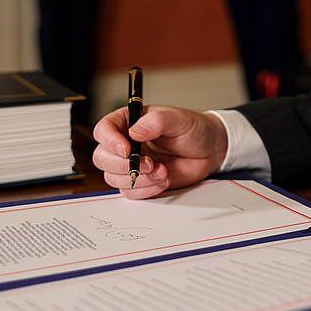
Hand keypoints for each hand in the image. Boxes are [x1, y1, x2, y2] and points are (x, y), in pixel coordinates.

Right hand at [91, 105, 227, 199]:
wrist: (209, 151)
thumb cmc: (193, 129)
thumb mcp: (179, 119)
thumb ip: (157, 121)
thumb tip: (135, 131)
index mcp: (129, 122)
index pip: (104, 129)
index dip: (110, 141)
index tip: (126, 150)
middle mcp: (125, 143)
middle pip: (102, 157)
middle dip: (123, 165)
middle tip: (149, 164)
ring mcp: (131, 164)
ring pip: (113, 177)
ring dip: (139, 179)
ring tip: (163, 170)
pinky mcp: (140, 181)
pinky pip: (130, 192)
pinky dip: (146, 189)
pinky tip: (164, 179)